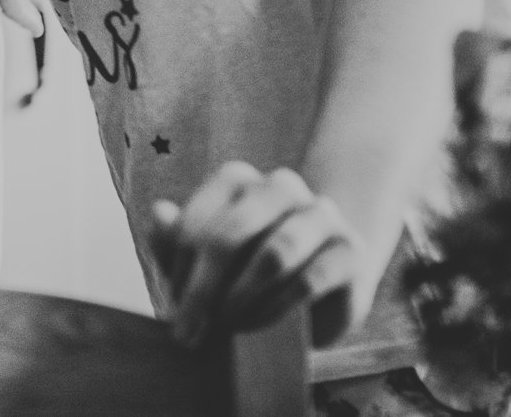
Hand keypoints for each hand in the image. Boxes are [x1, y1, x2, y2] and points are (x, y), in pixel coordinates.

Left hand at [148, 162, 361, 349]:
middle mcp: (280, 186)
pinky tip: (258, 326)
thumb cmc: (248, 271)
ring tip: (226, 327)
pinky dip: (275, 308)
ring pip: (273, 254)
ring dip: (241, 298)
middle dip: (203, 288)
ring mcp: (321, 214)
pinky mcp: (350, 250)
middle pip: (231, 235)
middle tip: (189, 331)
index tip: (172, 308)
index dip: (178, 267)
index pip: (197, 218)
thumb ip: (175, 239)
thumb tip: (159, 212)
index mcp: (238, 180)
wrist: (321, 288)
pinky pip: (308, 280)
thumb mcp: (206, 262)